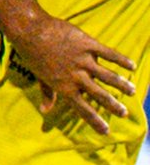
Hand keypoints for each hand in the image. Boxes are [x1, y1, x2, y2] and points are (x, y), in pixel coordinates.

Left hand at [15, 15, 135, 133]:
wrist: (32, 33)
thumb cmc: (34, 56)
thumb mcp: (40, 77)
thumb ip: (47, 94)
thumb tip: (45, 111)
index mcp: (63, 87)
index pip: (82, 109)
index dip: (94, 121)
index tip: (106, 131)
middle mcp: (75, 77)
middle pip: (98, 95)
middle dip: (113, 106)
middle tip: (124, 114)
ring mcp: (82, 60)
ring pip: (107, 75)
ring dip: (121, 84)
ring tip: (132, 92)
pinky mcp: (87, 44)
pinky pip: (108, 53)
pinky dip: (121, 60)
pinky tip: (132, 66)